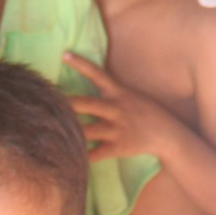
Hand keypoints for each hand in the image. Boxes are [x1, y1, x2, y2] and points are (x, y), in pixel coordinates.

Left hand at [63, 53, 181, 161]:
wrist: (167, 134)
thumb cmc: (143, 111)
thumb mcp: (129, 94)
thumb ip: (109, 89)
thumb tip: (86, 78)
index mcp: (118, 92)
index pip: (97, 74)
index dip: (81, 64)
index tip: (64, 54)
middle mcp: (116, 108)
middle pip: (88, 104)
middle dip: (68, 103)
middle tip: (48, 99)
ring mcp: (117, 129)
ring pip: (89, 131)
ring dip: (71, 131)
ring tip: (52, 131)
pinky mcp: (118, 147)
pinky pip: (96, 153)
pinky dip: (82, 157)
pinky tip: (68, 160)